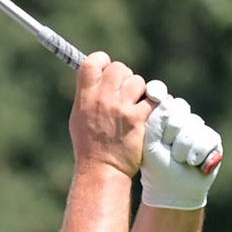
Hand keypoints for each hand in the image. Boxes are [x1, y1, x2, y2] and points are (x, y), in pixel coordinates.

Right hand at [69, 52, 152, 177]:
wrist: (101, 169)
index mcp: (84, 98)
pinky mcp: (137, 118)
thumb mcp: (79, 118)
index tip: (106, 70)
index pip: (92, 62)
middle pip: (119, 67)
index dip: (102, 62)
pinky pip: (153, 98)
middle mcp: (101, 99)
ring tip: (133, 106)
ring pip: (138, 81)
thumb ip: (88, 96)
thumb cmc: (89, 145)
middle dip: (124, 77)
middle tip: (123, 92)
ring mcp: (120, 108)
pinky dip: (152, 104)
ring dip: (139, 91)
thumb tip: (98, 76)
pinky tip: (146, 113)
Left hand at [141, 80, 221, 208]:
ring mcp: (196, 128)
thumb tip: (164, 98)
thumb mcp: (149, 144)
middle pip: (179, 110)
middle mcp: (179, 120)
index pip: (165, 102)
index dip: (162, 109)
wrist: (173, 190)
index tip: (155, 111)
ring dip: (182, 150)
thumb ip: (154, 121)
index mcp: (162, 119)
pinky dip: (196, 155)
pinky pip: (206, 138)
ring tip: (178, 160)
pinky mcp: (211, 138)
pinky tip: (192, 163)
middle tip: (166, 151)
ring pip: (192, 126)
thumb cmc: (156, 168)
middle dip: (171, 135)